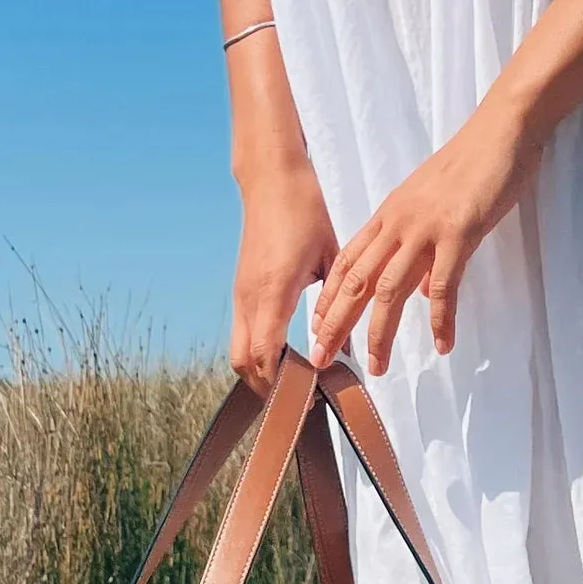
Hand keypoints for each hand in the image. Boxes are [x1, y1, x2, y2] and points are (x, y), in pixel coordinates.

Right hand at [230, 164, 338, 393]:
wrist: (271, 180)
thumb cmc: (304, 212)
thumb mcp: (331, 257)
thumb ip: (336, 304)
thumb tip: (345, 344)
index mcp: (273, 290)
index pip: (267, 353)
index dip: (282, 382)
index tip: (307, 400)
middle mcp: (249, 297)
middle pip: (243, 362)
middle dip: (266, 388)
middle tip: (298, 403)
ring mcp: (240, 293)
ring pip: (237, 350)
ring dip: (259, 372)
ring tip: (292, 386)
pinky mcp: (240, 288)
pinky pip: (241, 332)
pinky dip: (256, 352)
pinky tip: (283, 356)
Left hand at [309, 104, 536, 375]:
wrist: (499, 132)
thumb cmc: (471, 165)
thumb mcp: (431, 203)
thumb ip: (418, 242)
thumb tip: (420, 290)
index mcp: (389, 214)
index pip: (348, 262)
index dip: (330, 297)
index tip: (317, 327)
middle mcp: (398, 224)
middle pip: (356, 281)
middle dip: (336, 323)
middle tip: (321, 358)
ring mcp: (425, 228)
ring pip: (390, 290)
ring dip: (381, 332)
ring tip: (378, 367)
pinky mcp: (458, 232)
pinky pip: (444, 285)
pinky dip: (442, 318)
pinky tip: (443, 344)